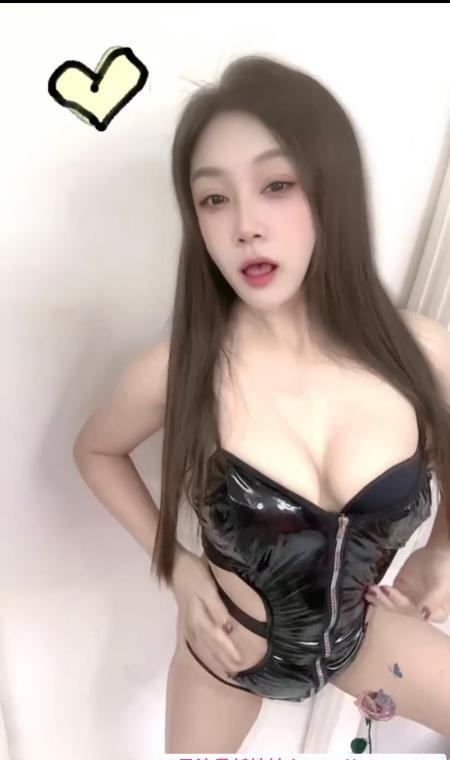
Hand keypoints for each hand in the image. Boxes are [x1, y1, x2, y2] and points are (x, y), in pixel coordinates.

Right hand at [171, 549, 242, 672]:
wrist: (175, 566)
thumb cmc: (194, 574)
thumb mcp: (207, 587)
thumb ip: (216, 608)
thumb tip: (227, 627)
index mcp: (200, 617)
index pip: (218, 639)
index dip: (228, 651)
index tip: (240, 663)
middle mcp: (195, 623)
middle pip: (211, 645)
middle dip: (224, 659)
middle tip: (236, 672)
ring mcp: (190, 622)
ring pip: (204, 644)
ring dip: (215, 657)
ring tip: (226, 669)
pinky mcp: (189, 618)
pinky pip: (198, 639)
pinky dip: (205, 648)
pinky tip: (209, 653)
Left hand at [365, 547, 449, 622]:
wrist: (437, 552)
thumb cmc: (443, 569)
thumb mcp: (441, 585)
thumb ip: (432, 600)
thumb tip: (424, 615)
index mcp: (435, 614)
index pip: (417, 616)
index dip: (404, 607)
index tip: (391, 594)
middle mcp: (420, 611)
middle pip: (402, 611)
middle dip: (388, 602)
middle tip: (375, 592)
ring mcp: (407, 601)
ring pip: (392, 604)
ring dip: (380, 599)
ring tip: (370, 592)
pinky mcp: (399, 591)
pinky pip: (387, 595)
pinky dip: (379, 594)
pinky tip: (370, 591)